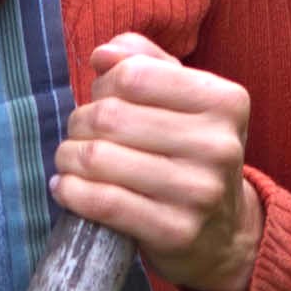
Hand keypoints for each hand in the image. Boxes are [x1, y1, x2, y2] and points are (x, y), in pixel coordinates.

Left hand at [57, 32, 262, 290]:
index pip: (134, 74)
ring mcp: (200, 191)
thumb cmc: (189, 155)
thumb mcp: (183, 101)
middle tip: (79, 136)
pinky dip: (72, 193)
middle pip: (110, 116)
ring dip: (68, 158)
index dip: (104, 85)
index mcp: (224, 101)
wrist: (221, 235)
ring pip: (100, 158)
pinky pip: (104, 202)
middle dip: (80, 124)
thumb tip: (102, 55)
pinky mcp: (176, 231)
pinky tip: (65, 189)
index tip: (102, 101)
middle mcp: (219, 145)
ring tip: (70, 162)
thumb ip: (145, 62)